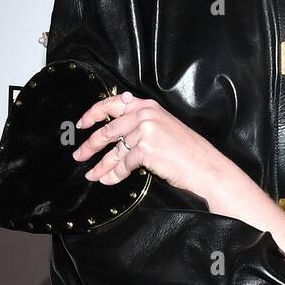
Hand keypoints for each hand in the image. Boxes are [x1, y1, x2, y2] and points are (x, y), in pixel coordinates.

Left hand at [71, 91, 218, 196]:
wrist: (205, 167)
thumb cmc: (188, 152)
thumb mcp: (164, 127)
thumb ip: (141, 125)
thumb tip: (115, 135)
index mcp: (148, 106)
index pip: (113, 104)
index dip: (93, 113)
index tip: (82, 124)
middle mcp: (145, 114)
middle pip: (108, 129)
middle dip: (90, 145)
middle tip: (79, 155)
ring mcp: (145, 130)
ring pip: (114, 150)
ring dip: (101, 165)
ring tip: (93, 174)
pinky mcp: (145, 148)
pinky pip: (123, 164)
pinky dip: (114, 174)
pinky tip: (109, 180)